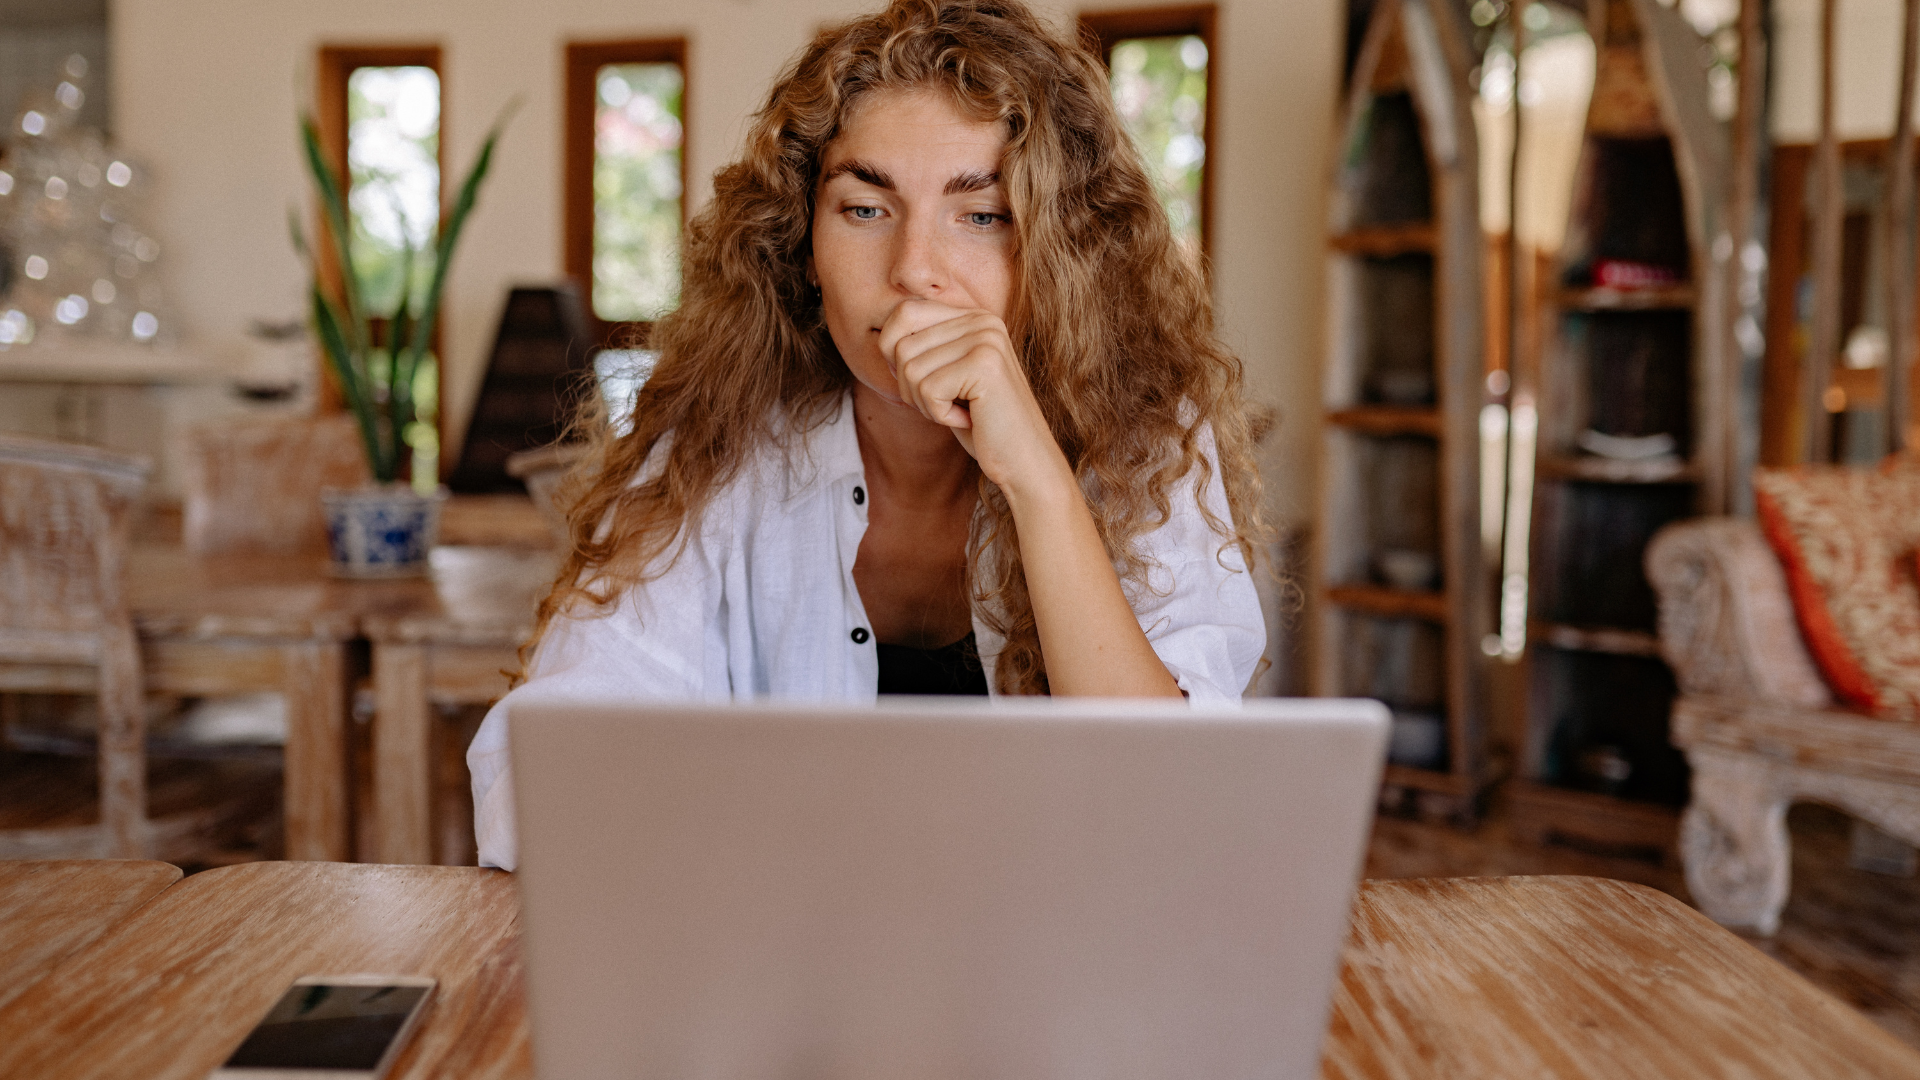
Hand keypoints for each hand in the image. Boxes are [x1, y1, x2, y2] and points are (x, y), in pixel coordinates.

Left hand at [877, 299, 1070, 498]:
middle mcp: (982, 319)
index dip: (893, 352)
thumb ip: (923, 350)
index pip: (904, 311)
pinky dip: (939, 415)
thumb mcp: (948, 377)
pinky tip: (969, 420)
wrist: (1024, 460)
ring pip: (910, 369)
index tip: (922, 382)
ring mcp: (985, 340)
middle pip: (901, 344)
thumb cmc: (983, 423)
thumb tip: (882, 339)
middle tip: (945, 404)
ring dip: (925, 403)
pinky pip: (927, 389)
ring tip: (959, 411)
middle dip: (910, 386)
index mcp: (973, 316)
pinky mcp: (984, 365)